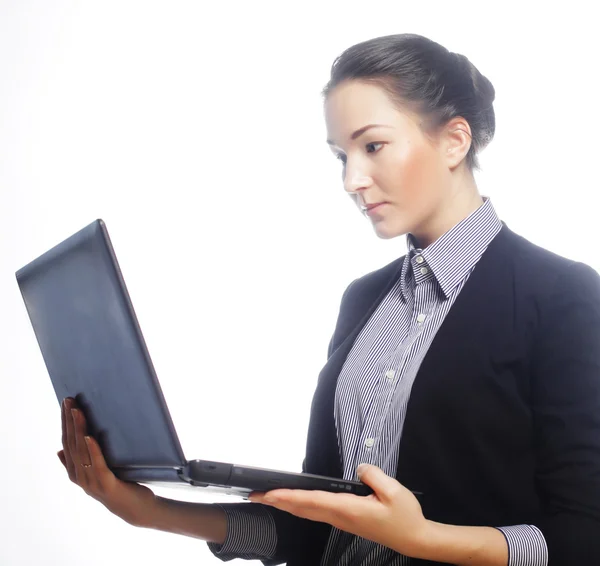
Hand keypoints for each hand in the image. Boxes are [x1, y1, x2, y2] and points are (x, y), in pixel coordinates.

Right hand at [58, 398, 156, 526]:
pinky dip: (92, 450)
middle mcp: (81, 478)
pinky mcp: (106, 486)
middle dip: (69, 421)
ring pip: (81, 453)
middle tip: (69, 401)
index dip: (65, 423)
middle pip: (71, 445)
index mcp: (77, 473)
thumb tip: (60, 450)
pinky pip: (97, 465)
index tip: (66, 403)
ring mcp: (92, 483)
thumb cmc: (120, 486)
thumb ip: (80, 462)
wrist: (138, 509)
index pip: (67, 443)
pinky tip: (90, 437)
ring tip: (77, 411)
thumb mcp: (98, 472)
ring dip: (79, 430)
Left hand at [249, 464, 432, 558]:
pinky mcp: (346, 521)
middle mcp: (340, 517)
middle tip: (256, 496)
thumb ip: (373, 475)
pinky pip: (316, 513)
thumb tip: (359, 467)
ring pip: (307, 512)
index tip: (269, 494)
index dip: (289, 496)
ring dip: (286, 504)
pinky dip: (300, 506)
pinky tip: (296, 504)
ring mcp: (342, 521)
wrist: (414, 538)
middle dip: (278, 502)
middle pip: (303, 508)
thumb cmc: (405, 517)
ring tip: (269, 497)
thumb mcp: (394, 491)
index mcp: (348, 510)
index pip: (312, 501)